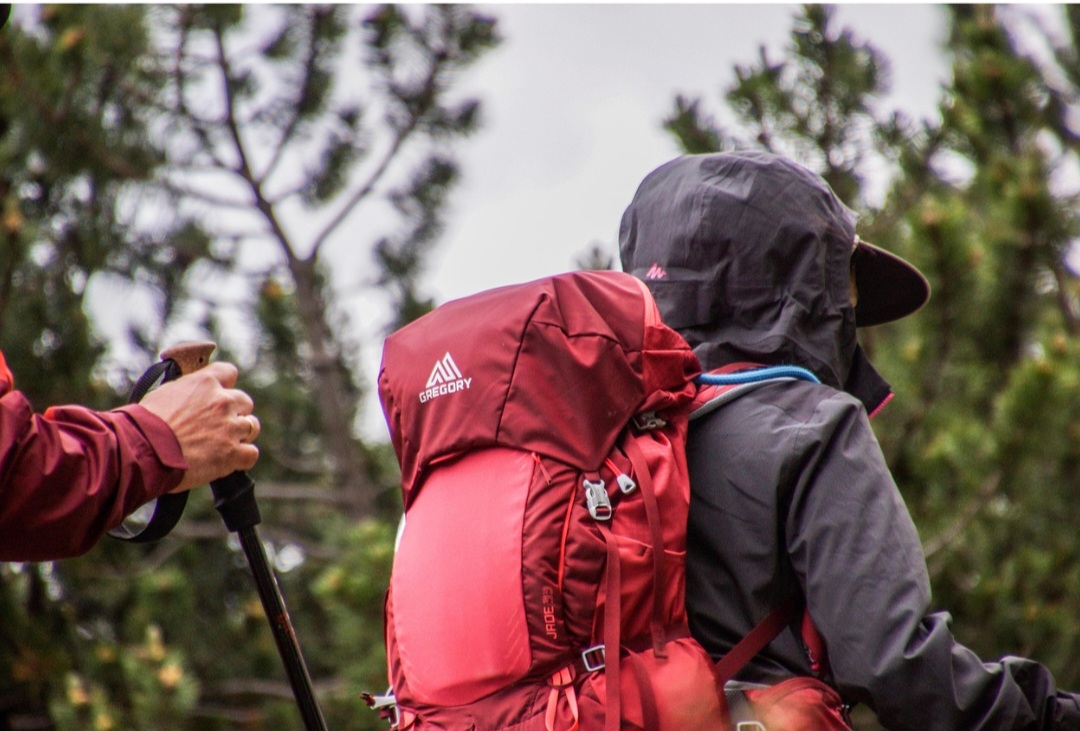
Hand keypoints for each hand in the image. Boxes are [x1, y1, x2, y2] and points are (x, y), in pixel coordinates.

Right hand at [138, 362, 259, 491]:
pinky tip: (229, 460)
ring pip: (252, 426)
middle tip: (217, 425)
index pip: (229, 372)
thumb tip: (193, 393)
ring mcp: (230, 427)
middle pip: (244, 402)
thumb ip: (188, 390)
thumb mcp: (165, 393)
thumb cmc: (145, 424)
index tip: (218, 395)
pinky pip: (251, 453)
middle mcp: (222, 401)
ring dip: (240, 434)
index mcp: (205, 383)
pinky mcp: (232, 453)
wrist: (142, 450)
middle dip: (234, 412)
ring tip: (221, 444)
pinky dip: (242, 457)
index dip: (224, 385)